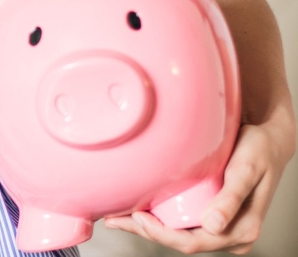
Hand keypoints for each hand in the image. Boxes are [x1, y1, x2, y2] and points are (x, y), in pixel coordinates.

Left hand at [104, 119, 295, 254]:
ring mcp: (220, 227)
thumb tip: (214, 226)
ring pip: (177, 234)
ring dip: (148, 227)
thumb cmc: (259, 151)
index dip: (162, 234)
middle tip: (114, 219)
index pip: (194, 242)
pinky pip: (181, 224)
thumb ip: (231, 198)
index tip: (137, 217)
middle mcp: (230, 234)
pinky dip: (158, 219)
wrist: (269, 141)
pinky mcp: (211, 217)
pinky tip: (136, 211)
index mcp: (241, 230)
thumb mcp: (247, 170)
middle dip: (146, 232)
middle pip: (180, 241)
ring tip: (117, 217)